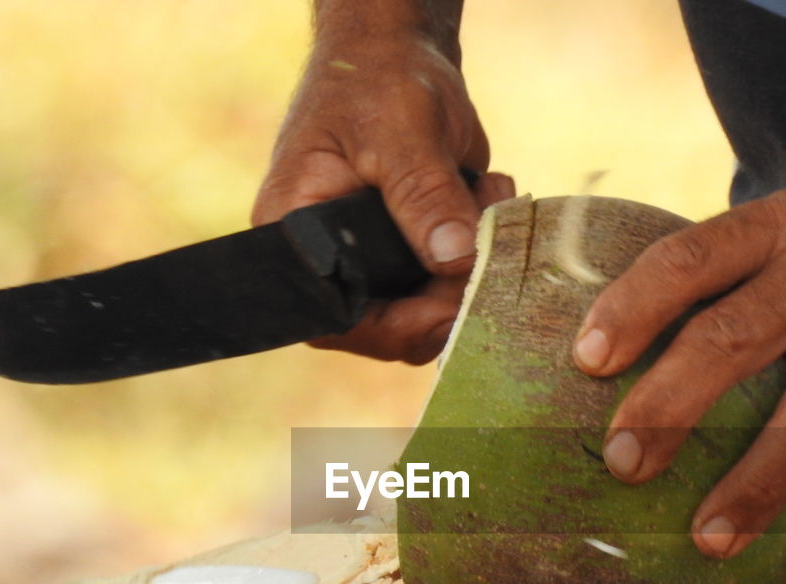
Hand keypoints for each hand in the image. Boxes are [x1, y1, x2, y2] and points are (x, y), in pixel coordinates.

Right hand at [252, 37, 514, 363]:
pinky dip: (483, 249)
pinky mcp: (414, 251)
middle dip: (445, 298)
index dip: (388, 329)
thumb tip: (455, 258)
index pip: (333, 317)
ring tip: (485, 196)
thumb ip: (424, 196)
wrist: (402, 52)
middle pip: (387, 326)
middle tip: (482, 249)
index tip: (442, 310)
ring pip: (428, 310)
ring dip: (473, 268)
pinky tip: (488, 192)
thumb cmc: (378, 78)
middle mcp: (332, 258)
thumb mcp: (400, 132)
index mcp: (296, 234)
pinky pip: (452, 281)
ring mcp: (376, 260)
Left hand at [572, 121, 785, 576]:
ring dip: (756, 485)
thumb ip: (739, 271)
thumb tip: (644, 347)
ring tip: (709, 539)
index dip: (632, 307)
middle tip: (620, 463)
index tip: (584, 359)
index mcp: (782, 225)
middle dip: (669, 407)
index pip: (689, 260)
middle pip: (732, 341)